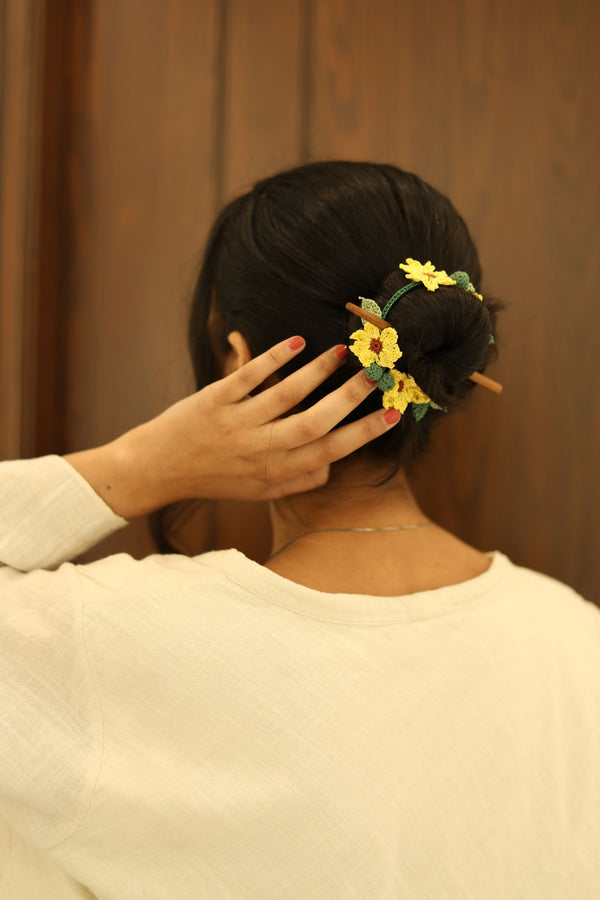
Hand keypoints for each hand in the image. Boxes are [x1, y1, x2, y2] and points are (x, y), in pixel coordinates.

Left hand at [64, 336, 400, 517]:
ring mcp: (237, 423)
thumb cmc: (216, 478)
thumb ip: (296, 479)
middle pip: (315, 421)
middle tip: (376, 371)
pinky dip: (272, 358)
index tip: (392, 413)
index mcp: (276, 472)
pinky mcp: (214, 400)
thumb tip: (333, 462)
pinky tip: (295, 342)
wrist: (157, 470)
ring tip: (341, 351)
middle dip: (350, 396)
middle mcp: (260, 450)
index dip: (364, 433)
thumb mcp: (258, 491)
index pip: (330, 451)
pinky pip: (247, 376)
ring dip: (317, 371)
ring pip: (285, 394)